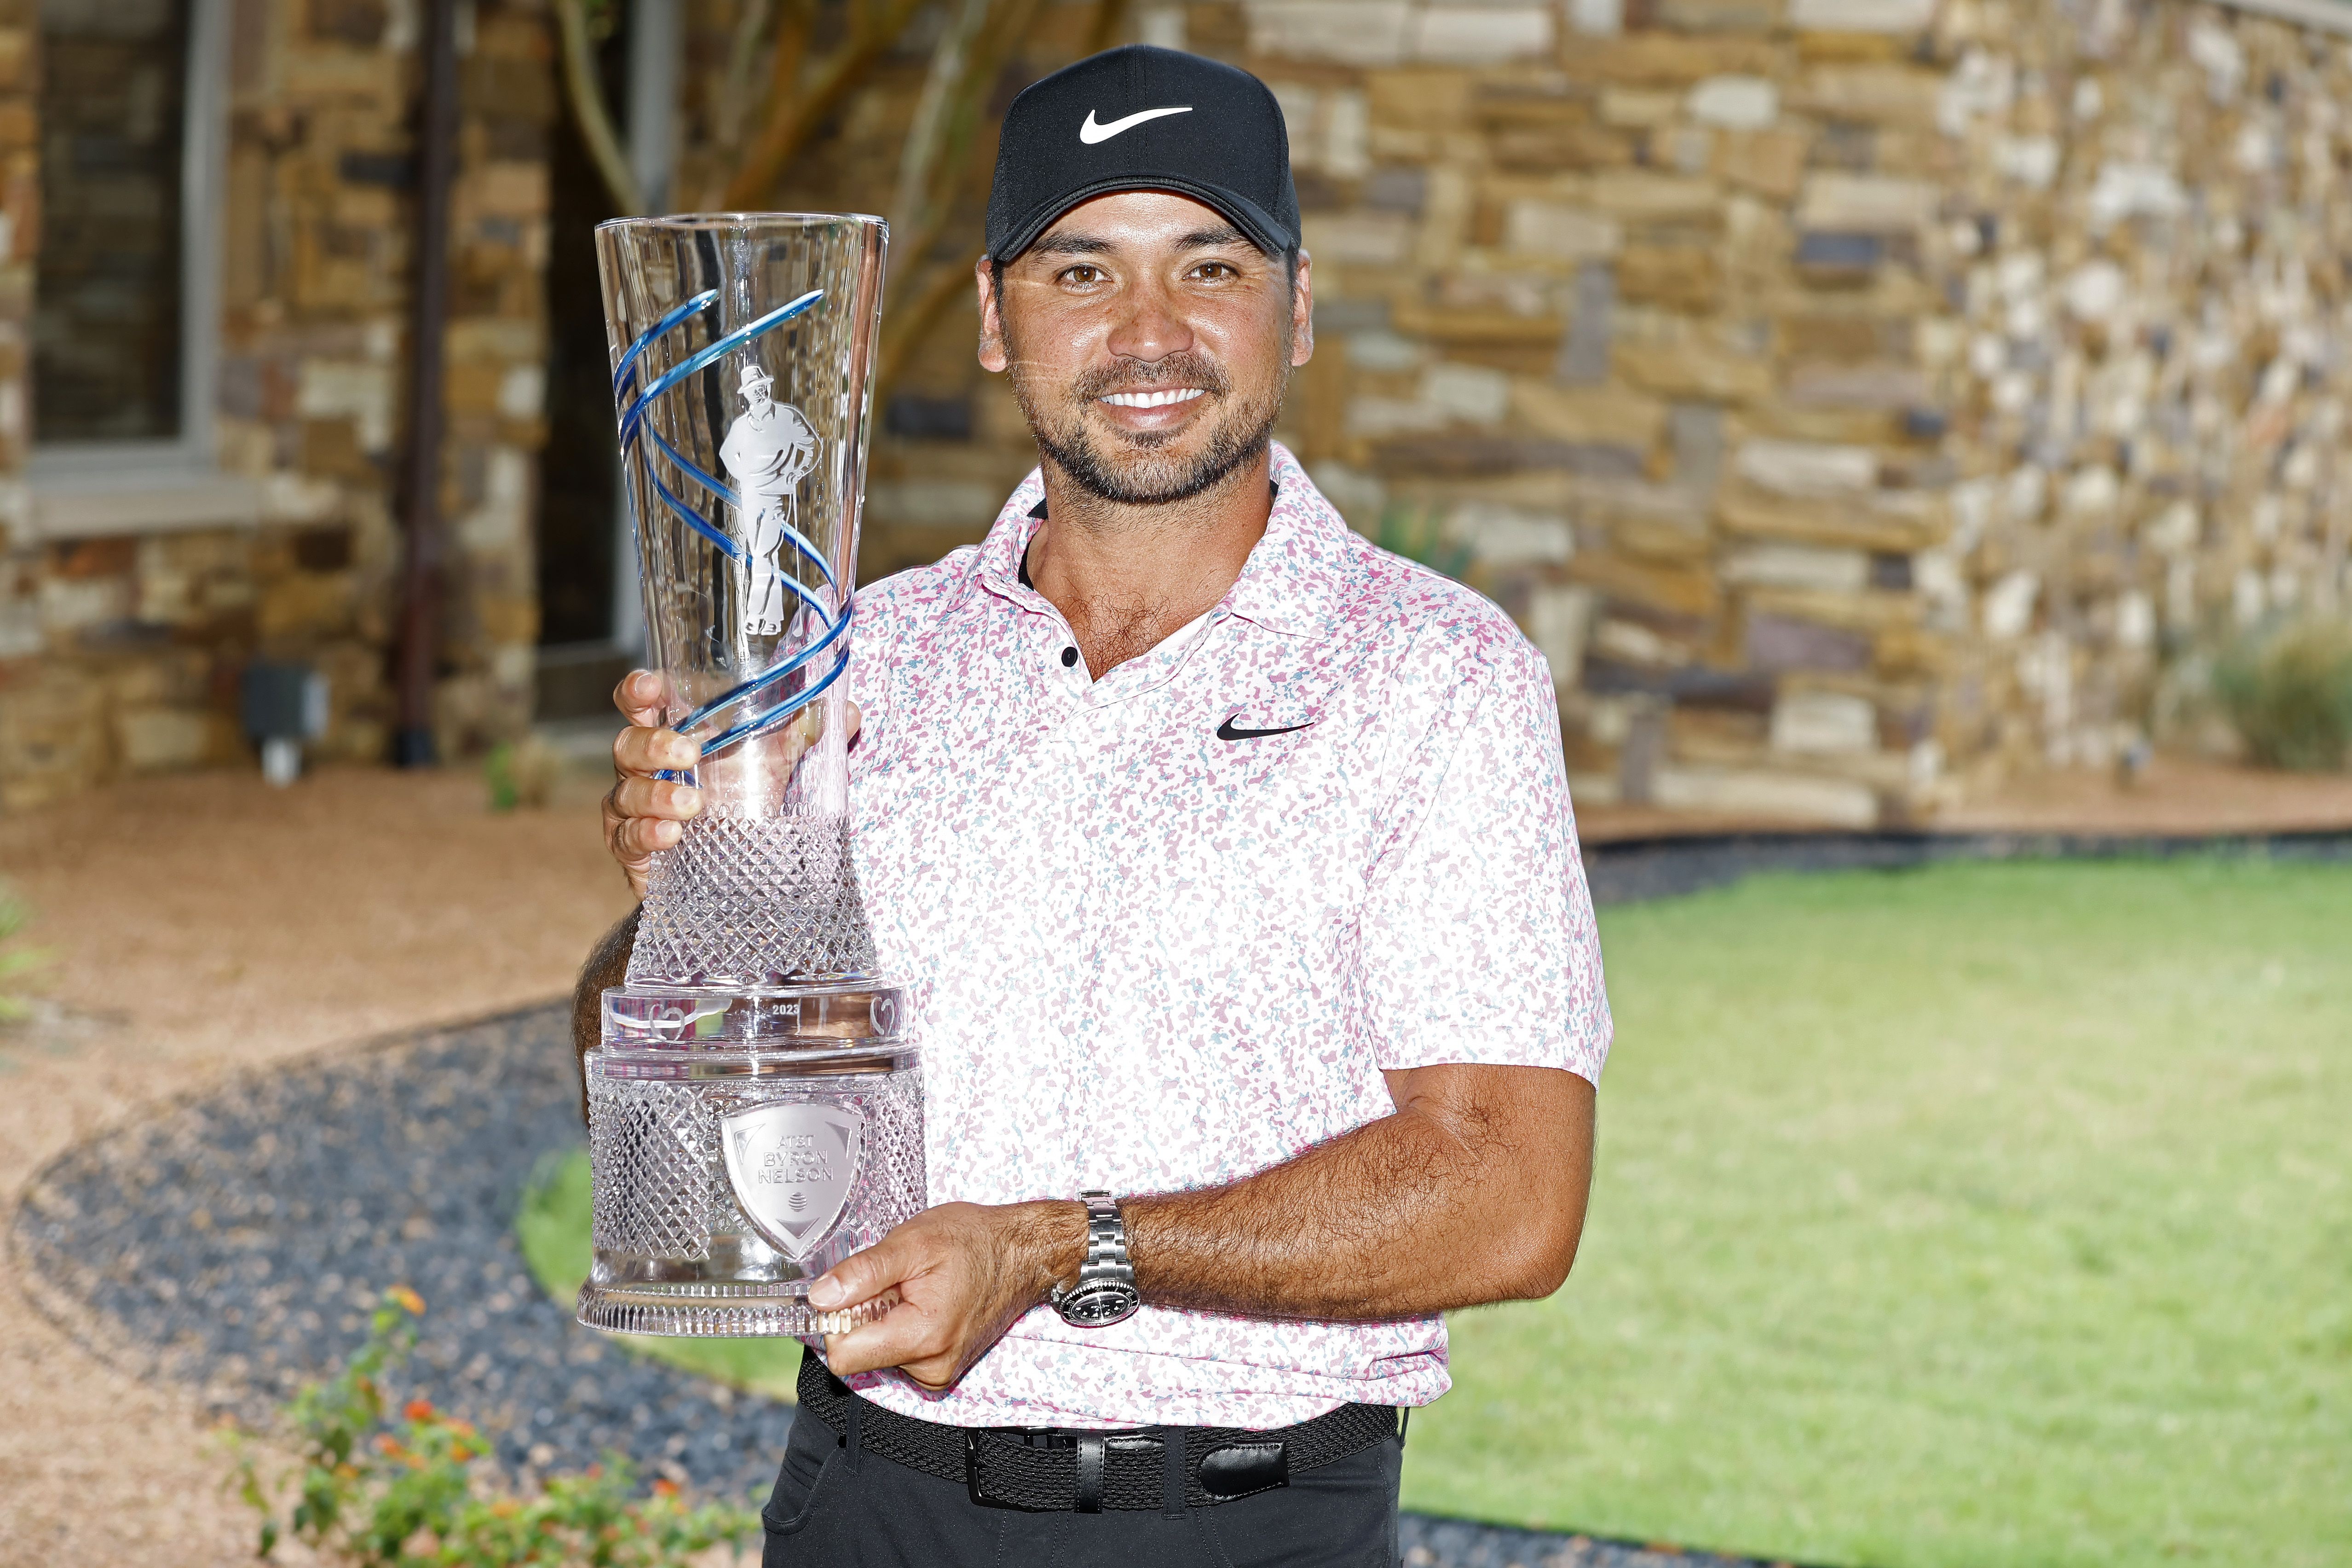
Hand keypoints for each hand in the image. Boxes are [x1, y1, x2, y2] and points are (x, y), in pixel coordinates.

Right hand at [601, 670, 860, 897]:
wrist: (728, 879)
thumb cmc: (743, 807)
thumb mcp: (776, 769)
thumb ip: (804, 738)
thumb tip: (848, 711)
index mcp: (673, 739)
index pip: (641, 705)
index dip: (638, 690)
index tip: (653, 685)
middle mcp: (646, 771)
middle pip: (628, 745)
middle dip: (653, 744)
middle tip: (688, 752)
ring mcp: (633, 811)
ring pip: (625, 793)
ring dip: (656, 796)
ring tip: (691, 806)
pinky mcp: (632, 851)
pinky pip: (627, 839)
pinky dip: (647, 834)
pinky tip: (671, 836)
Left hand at [809, 1201, 1085, 1391]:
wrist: (1022, 1253)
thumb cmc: (975, 1242)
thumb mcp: (912, 1242)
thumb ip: (862, 1273)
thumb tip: (820, 1298)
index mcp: (922, 1337)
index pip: (843, 1356)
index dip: (836, 1320)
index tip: (853, 1291)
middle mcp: (931, 1367)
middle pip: (859, 1354)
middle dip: (865, 1316)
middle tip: (897, 1283)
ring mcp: (938, 1371)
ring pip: (878, 1353)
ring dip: (885, 1319)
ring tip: (916, 1288)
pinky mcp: (942, 1368)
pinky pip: (899, 1353)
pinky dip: (902, 1327)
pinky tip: (925, 1302)